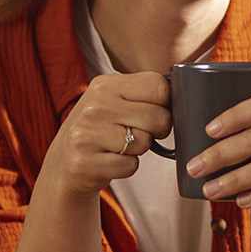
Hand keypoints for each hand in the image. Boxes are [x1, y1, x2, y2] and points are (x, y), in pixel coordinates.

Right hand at [41, 72, 172, 197]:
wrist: (64, 160)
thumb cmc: (101, 127)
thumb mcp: (114, 99)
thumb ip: (143, 94)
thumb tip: (185, 95)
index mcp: (105, 84)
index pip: (159, 86)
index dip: (166, 104)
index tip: (156, 112)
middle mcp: (94, 106)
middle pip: (158, 117)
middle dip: (157, 130)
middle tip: (140, 133)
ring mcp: (87, 135)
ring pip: (145, 142)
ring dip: (140, 149)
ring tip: (120, 146)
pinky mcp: (85, 163)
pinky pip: (130, 166)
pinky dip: (128, 167)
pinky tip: (112, 160)